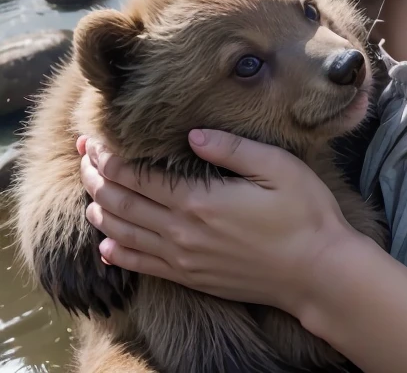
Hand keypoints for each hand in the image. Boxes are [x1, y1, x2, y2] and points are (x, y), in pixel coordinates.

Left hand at [78, 130, 352, 312]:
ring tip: (89, 193)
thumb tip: (192, 133)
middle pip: (124, 204)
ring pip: (126, 235)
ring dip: (102, 212)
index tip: (94, 140)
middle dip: (97, 179)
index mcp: (200, 200)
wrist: (317, 272)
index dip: (111, 158)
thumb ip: (232, 148)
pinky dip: (119, 254)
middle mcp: (183, 232)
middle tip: (83, 157)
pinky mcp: (193, 278)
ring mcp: (186, 259)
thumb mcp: (277, 167)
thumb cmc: (304, 213)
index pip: (139, 176)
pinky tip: (107, 245)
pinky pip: (143, 267)